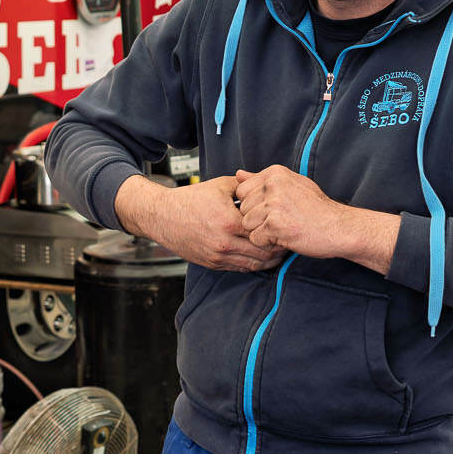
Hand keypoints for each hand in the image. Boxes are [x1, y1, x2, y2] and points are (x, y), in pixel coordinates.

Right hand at [117, 175, 281, 271]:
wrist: (162, 217)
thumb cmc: (190, 200)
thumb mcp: (219, 186)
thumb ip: (245, 186)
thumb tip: (266, 185)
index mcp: (229, 222)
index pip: (265, 232)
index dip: (280, 230)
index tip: (288, 226)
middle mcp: (224, 242)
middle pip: (264, 253)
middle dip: (279, 249)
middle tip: (289, 242)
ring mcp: (218, 256)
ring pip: (254, 265)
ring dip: (269, 260)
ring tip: (279, 252)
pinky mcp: (213, 263)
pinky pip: (240, 268)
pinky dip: (253, 264)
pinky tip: (261, 257)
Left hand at [233, 167, 402, 272]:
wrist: (339, 227)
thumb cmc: (316, 208)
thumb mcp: (292, 185)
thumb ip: (262, 179)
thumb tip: (237, 174)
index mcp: (275, 173)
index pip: (242, 190)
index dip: (254, 204)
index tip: (275, 209)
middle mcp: (273, 185)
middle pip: (242, 208)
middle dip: (257, 219)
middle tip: (282, 220)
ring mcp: (274, 205)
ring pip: (246, 224)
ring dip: (262, 231)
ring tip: (284, 228)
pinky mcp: (275, 225)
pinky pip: (255, 238)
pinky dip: (268, 243)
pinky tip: (285, 237)